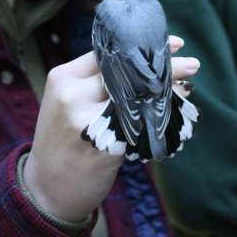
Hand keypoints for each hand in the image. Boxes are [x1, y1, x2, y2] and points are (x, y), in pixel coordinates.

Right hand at [24, 41, 199, 221]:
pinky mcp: (102, 146)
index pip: (108, 53)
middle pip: (125, 72)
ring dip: (166, 92)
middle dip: (162, 66)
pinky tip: (175, 115)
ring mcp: (85, 120)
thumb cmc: (63, 143)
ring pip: (136, 97)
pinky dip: (160, 118)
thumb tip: (146, 65)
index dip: (141, 47)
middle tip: (192, 64)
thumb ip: (96, 83)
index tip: (173, 43)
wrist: (45, 192)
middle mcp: (72, 94)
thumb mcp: (67, 103)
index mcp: (62, 77)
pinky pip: (139, 126)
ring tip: (188, 87)